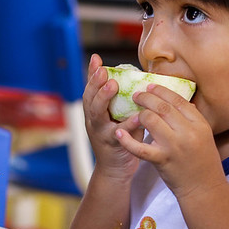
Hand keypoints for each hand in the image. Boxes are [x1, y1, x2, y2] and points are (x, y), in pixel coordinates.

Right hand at [83, 54, 142, 180]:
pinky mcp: (112, 146)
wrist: (115, 170)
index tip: (96, 59)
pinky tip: (138, 116)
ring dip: (104, 98)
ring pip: (97, 114)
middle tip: (103, 70)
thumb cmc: (120, 139)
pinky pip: (119, 134)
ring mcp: (100, 133)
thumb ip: (122, 101)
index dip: (92, 74)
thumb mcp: (117, 117)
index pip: (90, 89)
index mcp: (94, 112)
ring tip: (113, 85)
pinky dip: (128, 125)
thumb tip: (135, 76)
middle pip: (89, 99)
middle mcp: (94, 121)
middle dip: (95, 83)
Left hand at [115, 82, 225, 198]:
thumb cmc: (203, 160)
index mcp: (199, 124)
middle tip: (137, 95)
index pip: (178, 100)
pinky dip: (127, 139)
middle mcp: (187, 132)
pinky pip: (140, 147)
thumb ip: (191, 118)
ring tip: (134, 112)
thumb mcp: (203, 135)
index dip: (162, 91)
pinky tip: (119, 132)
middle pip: (163, 107)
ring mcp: (174, 146)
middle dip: (146, 98)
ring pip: (150, 120)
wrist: (203, 187)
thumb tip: (178, 100)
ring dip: (139, 114)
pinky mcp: (161, 160)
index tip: (150, 86)